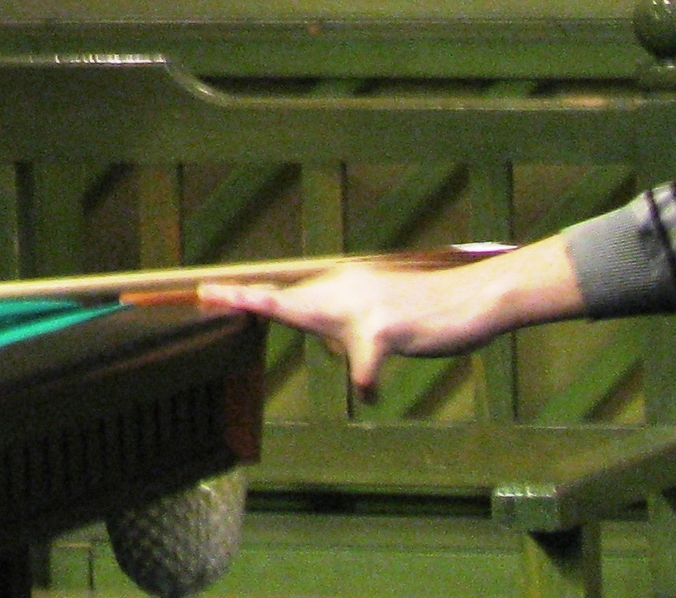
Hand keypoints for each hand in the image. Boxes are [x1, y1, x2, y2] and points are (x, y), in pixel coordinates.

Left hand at [199, 242, 575, 395]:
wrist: (474, 297)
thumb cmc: (428, 312)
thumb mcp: (378, 313)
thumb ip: (346, 323)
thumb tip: (322, 338)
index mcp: (341, 284)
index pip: (284, 290)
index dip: (243, 295)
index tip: (201, 293)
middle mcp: (346, 289)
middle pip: (286, 300)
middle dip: (246, 300)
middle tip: (205, 294)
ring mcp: (364, 307)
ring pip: (316, 318)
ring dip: (308, 330)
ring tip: (309, 336)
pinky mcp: (386, 329)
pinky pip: (364, 363)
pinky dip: (366, 380)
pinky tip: (370, 391)